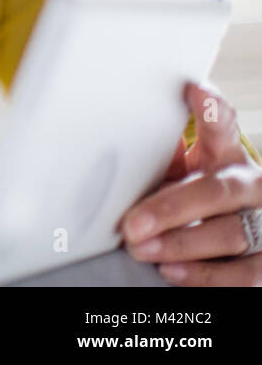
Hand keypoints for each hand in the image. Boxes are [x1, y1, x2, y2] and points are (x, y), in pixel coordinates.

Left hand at [121, 81, 261, 285]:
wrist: (232, 240)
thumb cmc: (196, 198)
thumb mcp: (181, 173)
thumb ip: (160, 159)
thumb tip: (116, 144)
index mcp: (227, 157)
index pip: (223, 126)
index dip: (211, 109)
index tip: (193, 90)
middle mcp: (251, 187)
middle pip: (217, 192)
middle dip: (172, 208)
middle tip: (132, 224)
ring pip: (230, 233)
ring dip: (181, 244)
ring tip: (142, 249)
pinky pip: (242, 273)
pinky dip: (205, 274)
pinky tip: (172, 271)